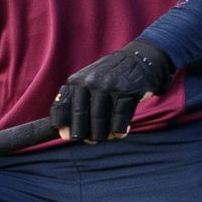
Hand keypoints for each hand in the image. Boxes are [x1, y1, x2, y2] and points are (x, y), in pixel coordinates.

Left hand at [52, 39, 173, 143]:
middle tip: (90, 140)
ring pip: (100, 122)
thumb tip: (64, 135)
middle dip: (84, 134)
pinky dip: (119, 131)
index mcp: (75, 81)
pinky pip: (119, 121)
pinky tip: (121, 133)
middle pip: (80, 117)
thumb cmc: (109, 79)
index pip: (62, 106)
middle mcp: (89, 82)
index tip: (67, 137)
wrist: (139, 61)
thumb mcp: (88, 83)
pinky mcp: (126, 92)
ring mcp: (108, 86)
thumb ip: (75, 104)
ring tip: (107, 137)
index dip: (62, 124)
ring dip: (103, 135)